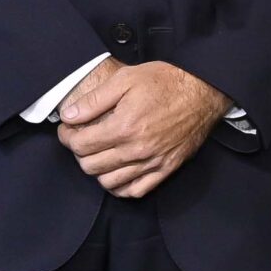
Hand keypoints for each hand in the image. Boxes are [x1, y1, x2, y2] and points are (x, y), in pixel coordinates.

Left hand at [57, 59, 230, 197]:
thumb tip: (68, 116)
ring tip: (100, 154)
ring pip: (109, 182)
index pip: (80, 145)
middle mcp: (137, 149)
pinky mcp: (167, 168)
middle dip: (80, 153)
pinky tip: (118, 173)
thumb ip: (94, 100)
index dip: (67, 136)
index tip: (69, 129)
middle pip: (90, 166)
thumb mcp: (126, 79)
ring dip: (98, 170)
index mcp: (124, 126)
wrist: (204, 89)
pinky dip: (121, 187)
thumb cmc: (166, 81)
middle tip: (83, 139)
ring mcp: (152, 161)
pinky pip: (136, 190)